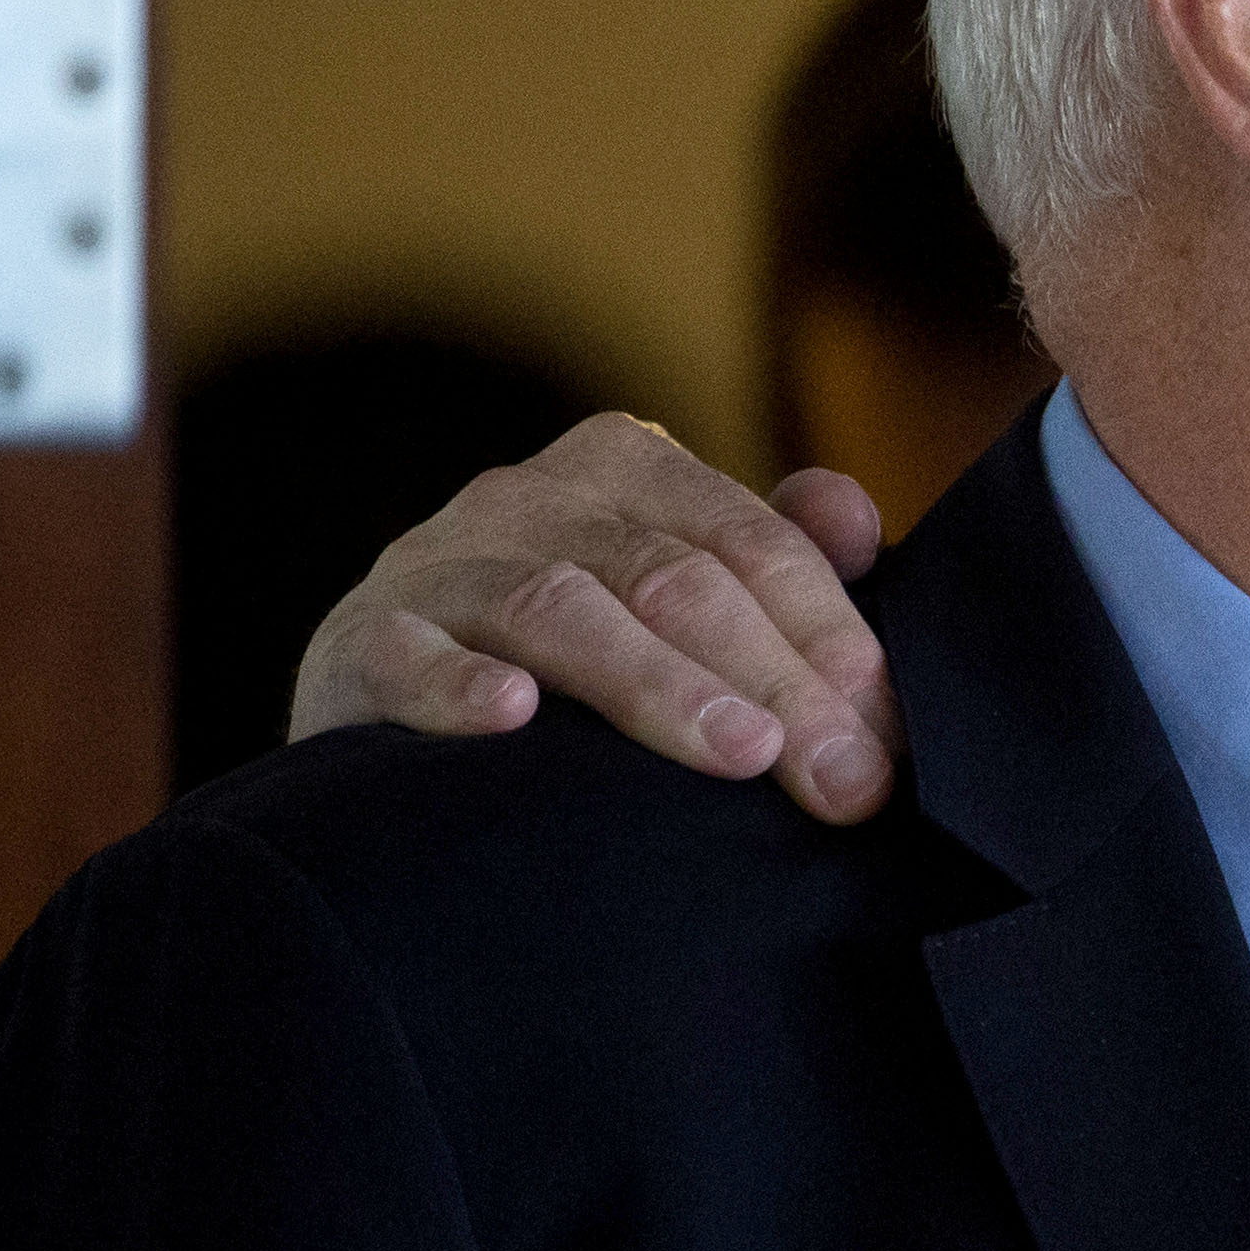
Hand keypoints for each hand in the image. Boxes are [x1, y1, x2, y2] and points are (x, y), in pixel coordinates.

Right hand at [289, 412, 907, 823]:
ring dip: (658, 685)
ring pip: (561, 610)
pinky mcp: (360, 645)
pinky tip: (513, 718)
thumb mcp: (677, 589)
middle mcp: (526, 497)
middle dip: (776, 684)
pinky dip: (459, 688)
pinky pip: (409, 660)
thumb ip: (774, 553)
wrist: (388, 715)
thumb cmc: (574, 660)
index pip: (753, 544)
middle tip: (845, 782)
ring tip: (742, 754)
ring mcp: (434, 566)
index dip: (832, 639)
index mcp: (624, 468)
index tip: (889, 740)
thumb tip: (856, 516)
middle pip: (675, 580)